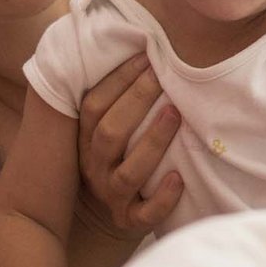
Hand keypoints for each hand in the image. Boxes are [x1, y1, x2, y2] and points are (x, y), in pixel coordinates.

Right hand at [72, 53, 183, 239]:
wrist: (113, 213)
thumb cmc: (121, 157)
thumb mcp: (109, 129)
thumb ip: (117, 97)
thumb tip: (141, 45)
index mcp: (86, 139)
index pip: (94, 105)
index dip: (118, 79)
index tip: (146, 55)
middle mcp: (95, 166)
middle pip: (109, 133)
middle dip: (137, 101)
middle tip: (163, 76)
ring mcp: (112, 195)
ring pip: (128, 173)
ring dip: (152, 142)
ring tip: (174, 115)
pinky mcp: (130, 221)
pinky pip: (145, 214)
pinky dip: (162, 198)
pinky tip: (179, 178)